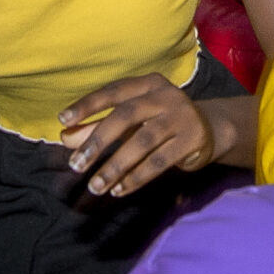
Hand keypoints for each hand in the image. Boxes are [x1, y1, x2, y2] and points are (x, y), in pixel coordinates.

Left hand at [59, 75, 221, 196]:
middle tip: (76, 165)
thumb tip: (65, 137)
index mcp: (147, 84)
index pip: (113, 92)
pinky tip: (119, 189)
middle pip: (125, 116)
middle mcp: (165, 95)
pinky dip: (136, 177)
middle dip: (98, 141)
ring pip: (142, 142)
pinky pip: (160, 161)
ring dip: (115, 167)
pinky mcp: (193, 139)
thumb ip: (97, 126)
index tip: (63, 120)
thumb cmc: (159, 123)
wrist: (209, 130)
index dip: (88, 105)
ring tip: (95, 186)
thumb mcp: (130, 121)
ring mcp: (182, 116)